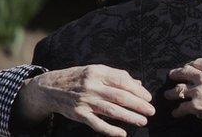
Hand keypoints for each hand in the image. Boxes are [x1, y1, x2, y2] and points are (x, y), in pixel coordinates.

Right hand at [14, 64, 154, 136]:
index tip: (148, 97)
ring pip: (111, 110)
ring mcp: (85, 101)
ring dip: (129, 117)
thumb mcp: (97, 71)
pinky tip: (122, 133)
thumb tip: (138, 83)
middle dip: (138, 104)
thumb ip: (117, 76)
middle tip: (151, 111)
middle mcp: (92, 85)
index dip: (138, 90)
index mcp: (98, 72)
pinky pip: (97, 124)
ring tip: (142, 121)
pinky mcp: (79, 114)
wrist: (51, 87)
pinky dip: (110, 130)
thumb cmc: (79, 78)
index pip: (122, 81)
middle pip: (119, 96)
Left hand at [164, 55, 201, 136]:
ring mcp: (198, 92)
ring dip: (172, 93)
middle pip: (184, 72)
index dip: (190, 64)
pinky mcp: (196, 106)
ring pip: (179, 90)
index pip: (197, 63)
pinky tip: (175, 113)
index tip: (187, 66)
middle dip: (176, 73)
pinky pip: (182, 108)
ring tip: (167, 94)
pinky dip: (178, 111)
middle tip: (171, 75)